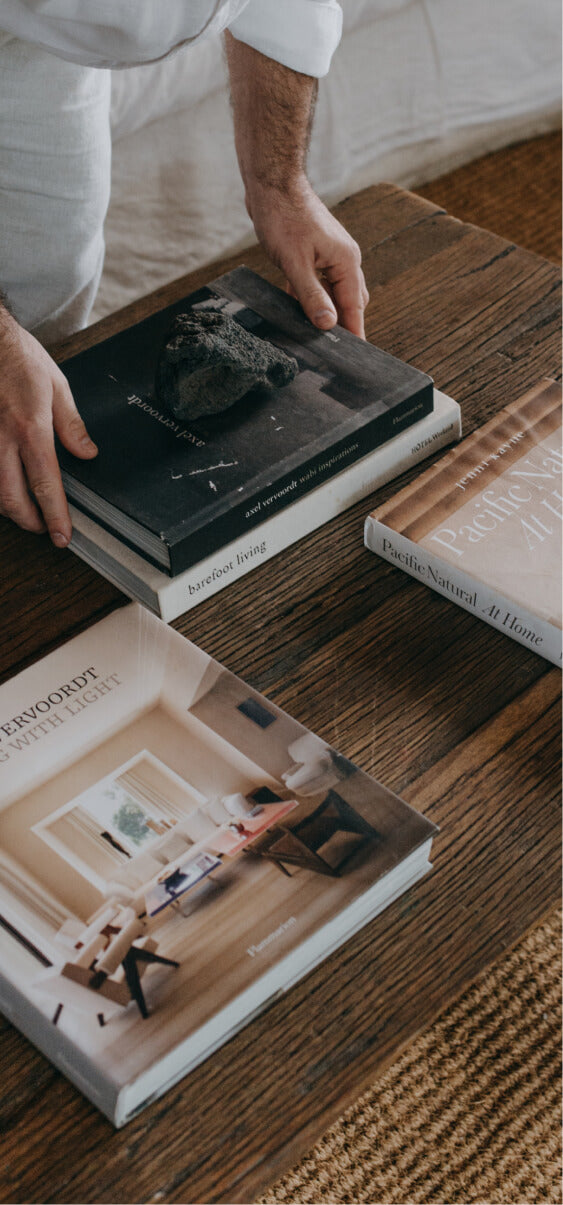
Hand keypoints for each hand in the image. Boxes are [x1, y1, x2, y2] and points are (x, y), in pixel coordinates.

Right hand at [0, 310, 96, 544]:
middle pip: (11, 498)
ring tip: (26, 510)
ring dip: (8, 508)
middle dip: (29, 521)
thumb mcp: (56, 385)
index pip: (46, 483)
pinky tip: (5, 487)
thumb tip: (87, 454)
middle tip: (44, 527)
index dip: (55, 516)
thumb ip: (71, 425)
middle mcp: (1, 438)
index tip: (63, 536)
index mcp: (30, 426)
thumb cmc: (16, 356)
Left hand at [247, 176, 368, 337]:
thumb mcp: (295, 263)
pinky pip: (318, 283)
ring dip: (324, 312)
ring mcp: (330, 256)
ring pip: (333, 293)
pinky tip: (296, 310)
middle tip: (331, 351)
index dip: (354, 333)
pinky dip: (310, 298)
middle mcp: (344, 260)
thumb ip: (312, 296)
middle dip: (342, 325)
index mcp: (347, 262)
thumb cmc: (284, 217)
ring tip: (314, 336)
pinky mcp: (314, 253)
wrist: (272, 184)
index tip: (355, 357)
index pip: (355, 307)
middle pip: (349, 302)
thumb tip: (328, 324)